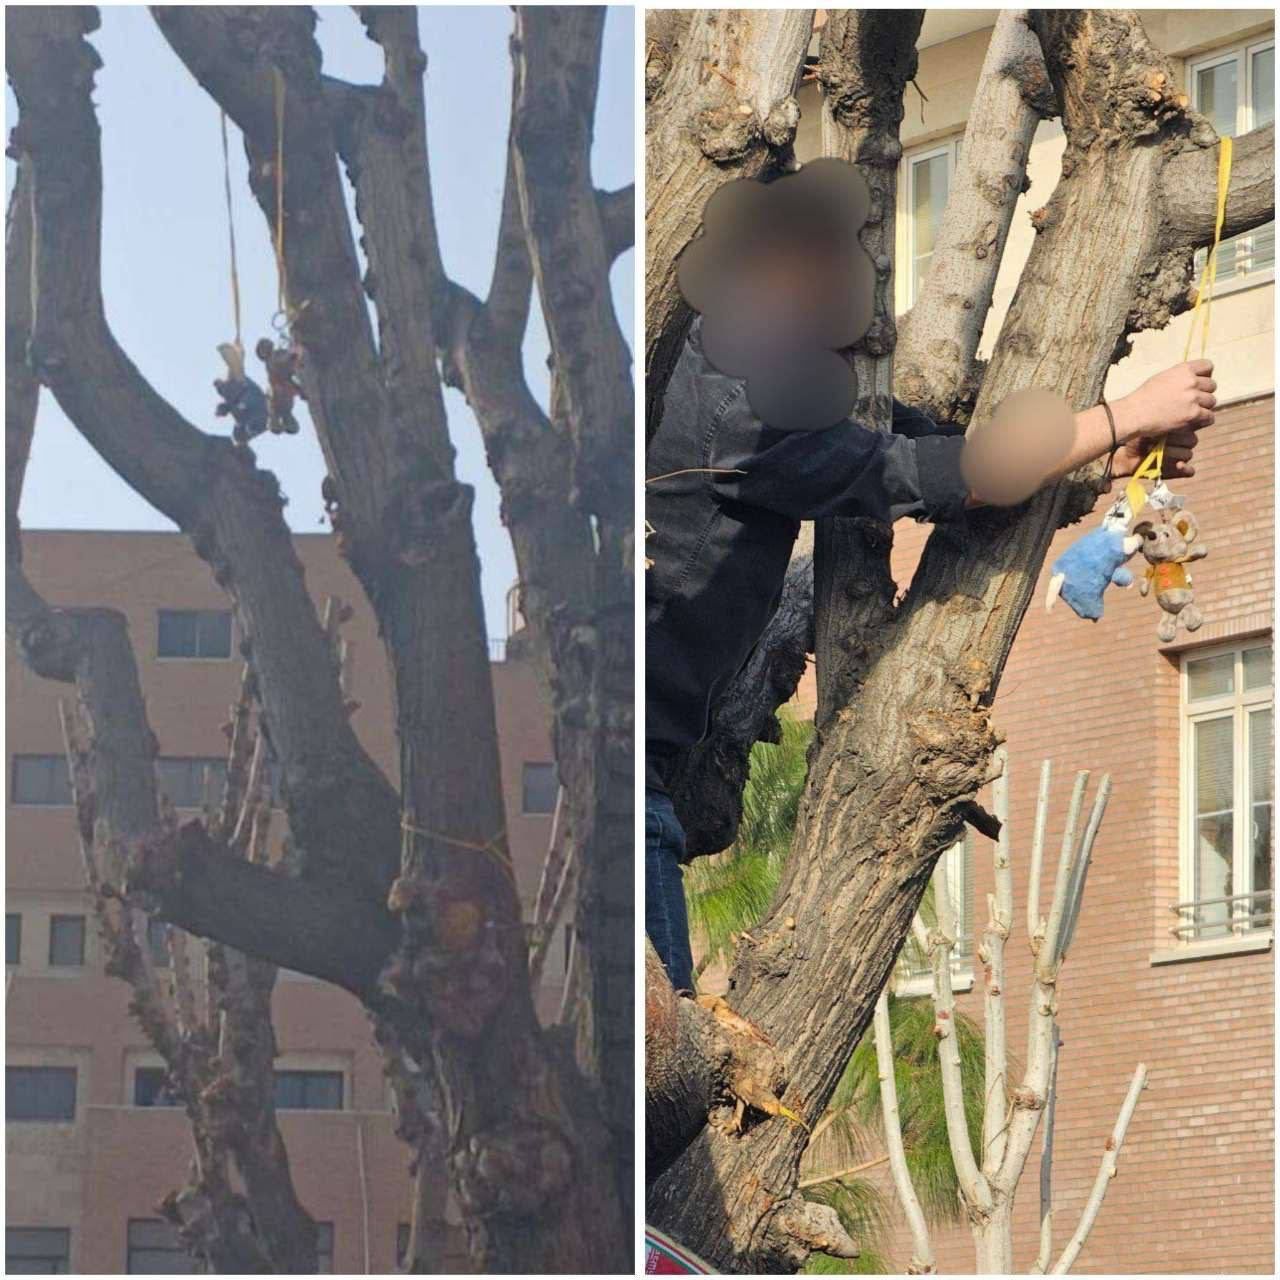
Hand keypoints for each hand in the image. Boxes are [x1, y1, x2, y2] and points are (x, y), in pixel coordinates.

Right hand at [1110, 360, 1215, 478]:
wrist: (1134, 414)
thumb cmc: (1143, 397)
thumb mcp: (1161, 378)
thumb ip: (1180, 377)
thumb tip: (1194, 379)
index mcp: (1183, 370)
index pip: (1208, 366)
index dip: (1205, 375)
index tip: (1199, 383)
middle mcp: (1191, 382)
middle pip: (1212, 386)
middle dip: (1203, 393)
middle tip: (1191, 402)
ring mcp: (1193, 398)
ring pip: (1211, 402)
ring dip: (1203, 408)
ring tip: (1189, 413)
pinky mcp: (1193, 414)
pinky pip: (1209, 417)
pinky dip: (1202, 420)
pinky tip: (1192, 422)